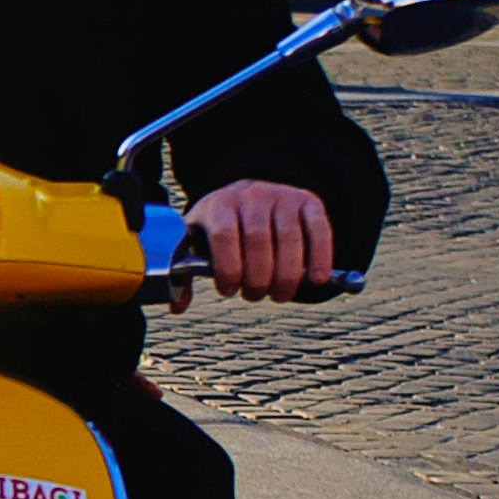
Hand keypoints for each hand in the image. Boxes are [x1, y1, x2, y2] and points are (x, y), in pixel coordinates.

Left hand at [177, 179, 337, 304]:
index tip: (229, 290)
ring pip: (289, 239)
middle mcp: (251, 196)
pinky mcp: (308, 202)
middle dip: (258, 279)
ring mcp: (282, 197)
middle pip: (258, 241)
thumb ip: (187, 273)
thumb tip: (176, 306)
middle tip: (256, 295)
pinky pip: (319, 229)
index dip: (229, 269)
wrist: (247, 191)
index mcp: (219, 205)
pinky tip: (318, 279)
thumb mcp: (198, 239)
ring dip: (287, 275)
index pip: (224, 236)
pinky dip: (321, 257)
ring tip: (280, 294)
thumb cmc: (220, 226)